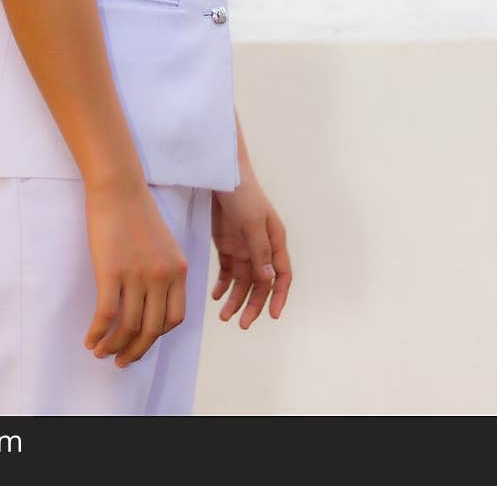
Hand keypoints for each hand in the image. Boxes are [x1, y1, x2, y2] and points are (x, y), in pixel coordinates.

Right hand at [82, 179, 188, 368]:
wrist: (118, 186)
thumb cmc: (137, 211)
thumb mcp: (164, 242)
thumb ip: (164, 270)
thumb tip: (152, 301)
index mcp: (179, 269)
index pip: (175, 319)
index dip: (157, 336)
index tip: (141, 340)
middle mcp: (162, 276)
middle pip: (151, 329)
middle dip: (135, 351)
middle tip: (121, 360)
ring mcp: (137, 275)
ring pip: (128, 327)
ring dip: (113, 346)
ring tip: (101, 352)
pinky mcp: (112, 272)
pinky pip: (107, 315)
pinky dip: (98, 333)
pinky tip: (90, 339)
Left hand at [211, 163, 291, 328]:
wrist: (220, 173)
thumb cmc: (243, 193)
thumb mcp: (253, 221)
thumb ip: (260, 251)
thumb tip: (269, 279)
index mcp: (275, 241)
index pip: (282, 275)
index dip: (279, 296)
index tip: (272, 316)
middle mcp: (261, 247)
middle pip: (261, 283)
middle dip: (253, 304)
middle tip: (241, 323)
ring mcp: (244, 246)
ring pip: (243, 281)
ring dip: (235, 299)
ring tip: (223, 315)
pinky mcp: (227, 244)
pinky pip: (228, 271)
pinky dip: (223, 285)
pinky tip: (215, 295)